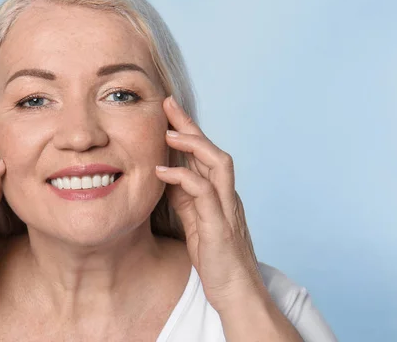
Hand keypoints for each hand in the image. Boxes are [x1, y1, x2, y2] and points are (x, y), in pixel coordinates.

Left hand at [155, 96, 262, 312]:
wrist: (235, 293)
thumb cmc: (215, 259)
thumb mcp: (195, 221)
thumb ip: (185, 197)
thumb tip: (166, 174)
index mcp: (220, 193)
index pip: (205, 153)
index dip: (188, 129)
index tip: (168, 110)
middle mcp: (227, 195)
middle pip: (212, 149)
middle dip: (190, 123)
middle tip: (167, 102)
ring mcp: (226, 209)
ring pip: (217, 163)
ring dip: (192, 144)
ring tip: (167, 131)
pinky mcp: (219, 226)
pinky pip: (204, 193)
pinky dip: (183, 177)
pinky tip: (161, 170)